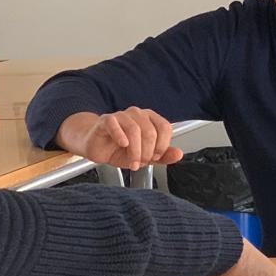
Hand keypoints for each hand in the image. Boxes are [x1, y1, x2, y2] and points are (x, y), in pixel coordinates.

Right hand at [60, 108, 184, 171]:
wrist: (96, 148)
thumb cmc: (119, 150)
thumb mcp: (143, 156)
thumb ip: (162, 156)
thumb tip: (178, 154)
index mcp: (149, 119)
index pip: (165, 127)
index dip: (162, 145)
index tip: (155, 157)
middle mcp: (137, 114)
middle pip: (150, 131)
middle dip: (147, 152)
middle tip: (140, 162)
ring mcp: (121, 115)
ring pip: (134, 129)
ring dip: (134, 150)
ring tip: (131, 161)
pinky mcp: (106, 120)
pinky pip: (115, 124)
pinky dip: (120, 137)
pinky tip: (122, 145)